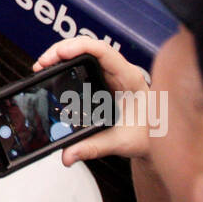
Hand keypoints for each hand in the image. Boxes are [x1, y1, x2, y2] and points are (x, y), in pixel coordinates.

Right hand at [33, 37, 152, 162]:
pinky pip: (84, 64)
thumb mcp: (122, 143)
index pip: (103, 51)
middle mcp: (120, 71)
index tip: (58, 54)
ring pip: (84, 53)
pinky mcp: (105, 81)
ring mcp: (112, 74)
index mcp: (129, 78)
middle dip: (61, 50)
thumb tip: (67, 154)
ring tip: (43, 66)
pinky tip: (54, 70)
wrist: (160, 141)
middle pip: (88, 47)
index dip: (78, 47)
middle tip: (42, 64)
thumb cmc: (150, 136)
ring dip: (62, 55)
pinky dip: (67, 64)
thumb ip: (93, 148)